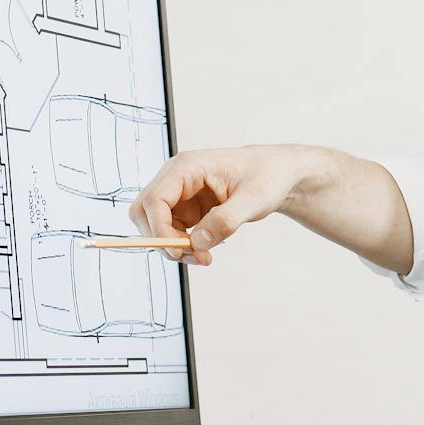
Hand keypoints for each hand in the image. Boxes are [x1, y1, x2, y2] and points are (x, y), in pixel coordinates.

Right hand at [128, 145, 314, 265]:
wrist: (278, 175)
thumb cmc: (267, 176)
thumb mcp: (254, 200)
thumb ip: (225, 221)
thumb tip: (198, 243)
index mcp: (187, 167)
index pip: (154, 200)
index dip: (159, 229)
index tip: (179, 251)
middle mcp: (176, 179)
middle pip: (145, 213)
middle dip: (162, 240)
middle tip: (193, 256)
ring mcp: (180, 195)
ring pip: (157, 227)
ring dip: (174, 247)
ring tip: (205, 257)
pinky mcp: (187, 209)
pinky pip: (172, 233)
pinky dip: (184, 247)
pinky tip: (207, 250)